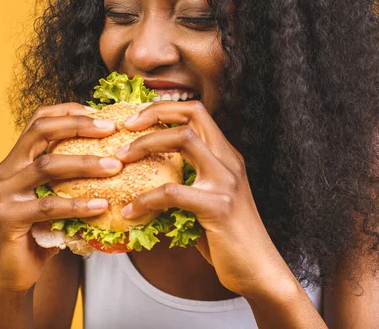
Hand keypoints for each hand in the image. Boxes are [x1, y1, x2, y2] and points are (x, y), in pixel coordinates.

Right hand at [0, 103, 123, 293]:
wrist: (15, 270)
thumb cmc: (43, 229)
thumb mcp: (57, 194)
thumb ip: (71, 174)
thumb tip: (115, 153)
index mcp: (17, 158)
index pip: (39, 120)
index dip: (68, 111)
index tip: (100, 114)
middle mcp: (7, 169)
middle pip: (40, 131)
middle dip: (77, 125)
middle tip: (110, 129)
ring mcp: (4, 192)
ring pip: (47, 166)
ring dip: (84, 164)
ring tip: (115, 167)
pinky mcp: (8, 217)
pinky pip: (48, 206)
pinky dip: (77, 205)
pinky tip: (101, 206)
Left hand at [115, 101, 296, 298]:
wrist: (257, 270)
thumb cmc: (226, 238)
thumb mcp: (207, 199)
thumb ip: (186, 181)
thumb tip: (144, 176)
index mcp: (226, 156)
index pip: (197, 112)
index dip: (165, 108)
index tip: (137, 119)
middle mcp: (229, 161)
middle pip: (192, 115)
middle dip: (154, 114)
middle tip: (125, 128)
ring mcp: (225, 181)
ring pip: (183, 140)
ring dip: (145, 145)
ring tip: (120, 160)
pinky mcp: (218, 207)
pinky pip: (172, 192)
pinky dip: (145, 199)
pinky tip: (130, 210)